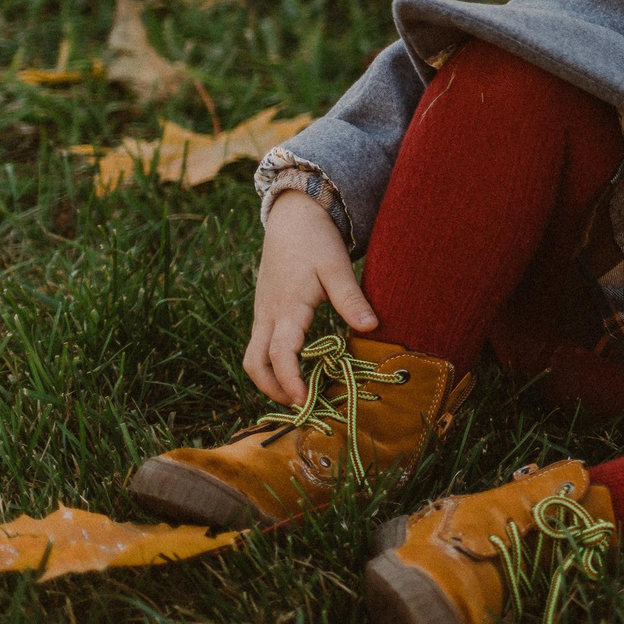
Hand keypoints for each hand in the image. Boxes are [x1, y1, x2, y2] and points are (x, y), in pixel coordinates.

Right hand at [244, 190, 377, 404]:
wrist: (293, 217)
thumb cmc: (316, 241)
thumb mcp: (337, 266)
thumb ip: (352, 299)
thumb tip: (371, 328)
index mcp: (286, 307)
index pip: (280, 354)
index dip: (289, 380)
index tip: (305, 401)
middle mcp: (267, 315)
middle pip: (254, 363)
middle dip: (272, 389)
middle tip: (302, 405)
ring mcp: (262, 314)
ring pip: (252, 357)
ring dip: (269, 380)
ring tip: (299, 393)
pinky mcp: (264, 312)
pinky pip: (259, 346)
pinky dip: (271, 365)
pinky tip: (295, 371)